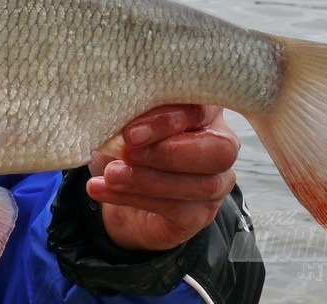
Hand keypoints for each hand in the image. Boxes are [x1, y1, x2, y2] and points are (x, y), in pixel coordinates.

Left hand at [86, 104, 239, 250]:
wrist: (116, 188)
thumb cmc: (127, 145)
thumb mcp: (126, 125)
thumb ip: (134, 118)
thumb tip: (120, 117)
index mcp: (206, 113)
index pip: (203, 110)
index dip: (168, 121)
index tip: (130, 133)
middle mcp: (221, 146)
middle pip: (220, 150)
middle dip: (170, 152)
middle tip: (127, 152)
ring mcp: (217, 184)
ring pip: (201, 184)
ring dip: (147, 179)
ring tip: (111, 175)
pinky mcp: (201, 215)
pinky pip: (177, 210)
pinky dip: (134, 198)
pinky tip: (104, 190)